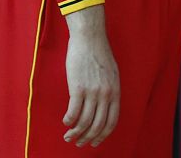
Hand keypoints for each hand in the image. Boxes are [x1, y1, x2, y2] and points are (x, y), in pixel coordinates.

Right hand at [63, 6, 119, 147]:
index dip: (102, 135)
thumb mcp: (112, 73)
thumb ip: (109, 90)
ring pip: (84, 123)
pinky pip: (73, 113)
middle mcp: (106, 94)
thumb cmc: (98, 52)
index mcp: (115, 91)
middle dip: (87, 139)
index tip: (94, 142)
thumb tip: (103, 106)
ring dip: (75, 134)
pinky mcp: (78, 87)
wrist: (89, 36)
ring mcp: (92, 91)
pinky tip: (65, 122)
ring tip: (68, 136)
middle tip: (78, 143)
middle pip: (97, 126)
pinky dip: (69, 122)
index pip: (111, 121)